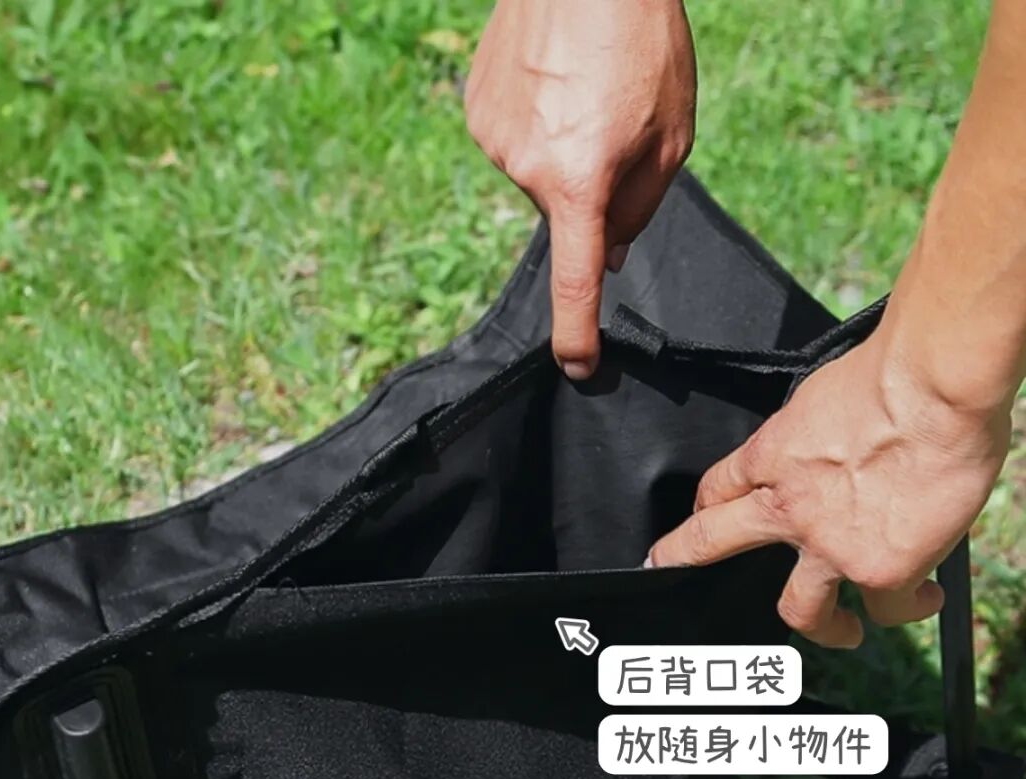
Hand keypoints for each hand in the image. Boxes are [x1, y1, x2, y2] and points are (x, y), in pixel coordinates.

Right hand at [465, 0, 695, 377]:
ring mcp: (494, 141)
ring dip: (564, 153)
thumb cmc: (642, 39)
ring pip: (538, 177)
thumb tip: (610, 251)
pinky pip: (513, 143)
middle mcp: (527, 171)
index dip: (577, 332)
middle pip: (566, 213)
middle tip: (614, 126)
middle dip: (591, 191)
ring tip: (583, 91)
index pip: (575, 282)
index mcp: (580, 183)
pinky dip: (536, 127)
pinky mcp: (477, 113)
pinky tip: (553, 82)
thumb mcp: (670, 132)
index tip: (580, 368)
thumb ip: (640, 205)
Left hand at [646, 325, 1012, 647]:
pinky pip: (890, 608)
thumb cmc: (891, 373)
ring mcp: (830, 549)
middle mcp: (789, 510)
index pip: (717, 488)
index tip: (693, 521)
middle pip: (711, 544)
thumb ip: (813, 433)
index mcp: (771, 457)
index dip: (704, 507)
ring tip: (844, 631)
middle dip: (685, 558)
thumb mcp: (821, 396)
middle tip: (677, 571)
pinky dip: (911, 605)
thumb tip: (829, 443)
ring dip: (826, 628)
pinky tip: (924, 596)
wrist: (934, 385)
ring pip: (803, 612)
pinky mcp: (882, 572)